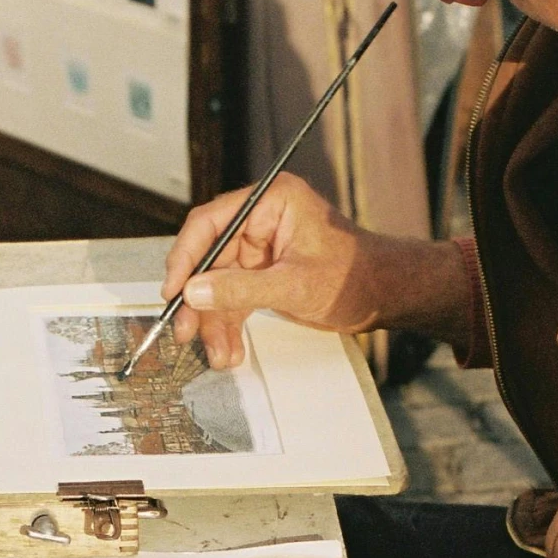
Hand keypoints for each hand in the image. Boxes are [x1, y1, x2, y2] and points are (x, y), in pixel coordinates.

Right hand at [159, 174, 470, 365]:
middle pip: (209, 258)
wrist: (385, 295)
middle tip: (184, 331)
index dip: (186, 257)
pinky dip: (229, 325)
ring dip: (214, 321)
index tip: (173, 291)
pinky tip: (228, 350)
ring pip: (218, 284)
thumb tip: (194, 292)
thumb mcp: (295, 284)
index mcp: (271, 202)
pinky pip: (234, 298)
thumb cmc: (355, 276)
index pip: (210, 223)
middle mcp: (261, 220)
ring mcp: (260, 248)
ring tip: (217, 354)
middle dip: (198, 300)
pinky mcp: (263, 273)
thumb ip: (242, 289)